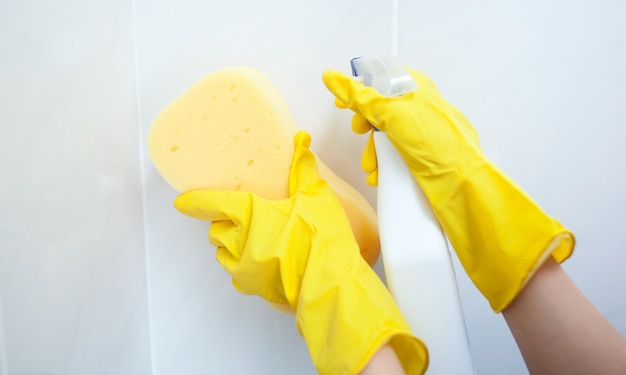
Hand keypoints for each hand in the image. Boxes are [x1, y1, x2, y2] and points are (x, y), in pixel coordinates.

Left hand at [175, 131, 426, 374]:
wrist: (328, 280)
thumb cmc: (320, 237)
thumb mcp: (315, 195)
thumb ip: (303, 168)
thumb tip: (301, 140)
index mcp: (248, 214)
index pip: (210, 203)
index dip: (194, 201)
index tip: (182, 201)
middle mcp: (238, 241)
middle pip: (216, 229)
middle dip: (224, 223)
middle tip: (243, 218)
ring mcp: (242, 267)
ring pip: (223, 253)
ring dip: (231, 245)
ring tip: (254, 240)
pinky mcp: (252, 287)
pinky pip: (237, 275)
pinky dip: (243, 267)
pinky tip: (263, 263)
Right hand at [323, 68, 574, 311]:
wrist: (463, 183)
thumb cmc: (434, 142)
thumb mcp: (392, 113)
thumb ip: (359, 96)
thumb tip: (331, 76)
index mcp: (417, 88)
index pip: (382, 79)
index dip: (359, 88)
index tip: (341, 102)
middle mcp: (419, 108)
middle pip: (380, 109)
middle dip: (366, 124)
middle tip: (359, 132)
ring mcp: (421, 133)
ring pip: (386, 136)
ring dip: (373, 150)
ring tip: (370, 166)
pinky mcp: (421, 157)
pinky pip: (395, 156)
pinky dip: (383, 165)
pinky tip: (378, 176)